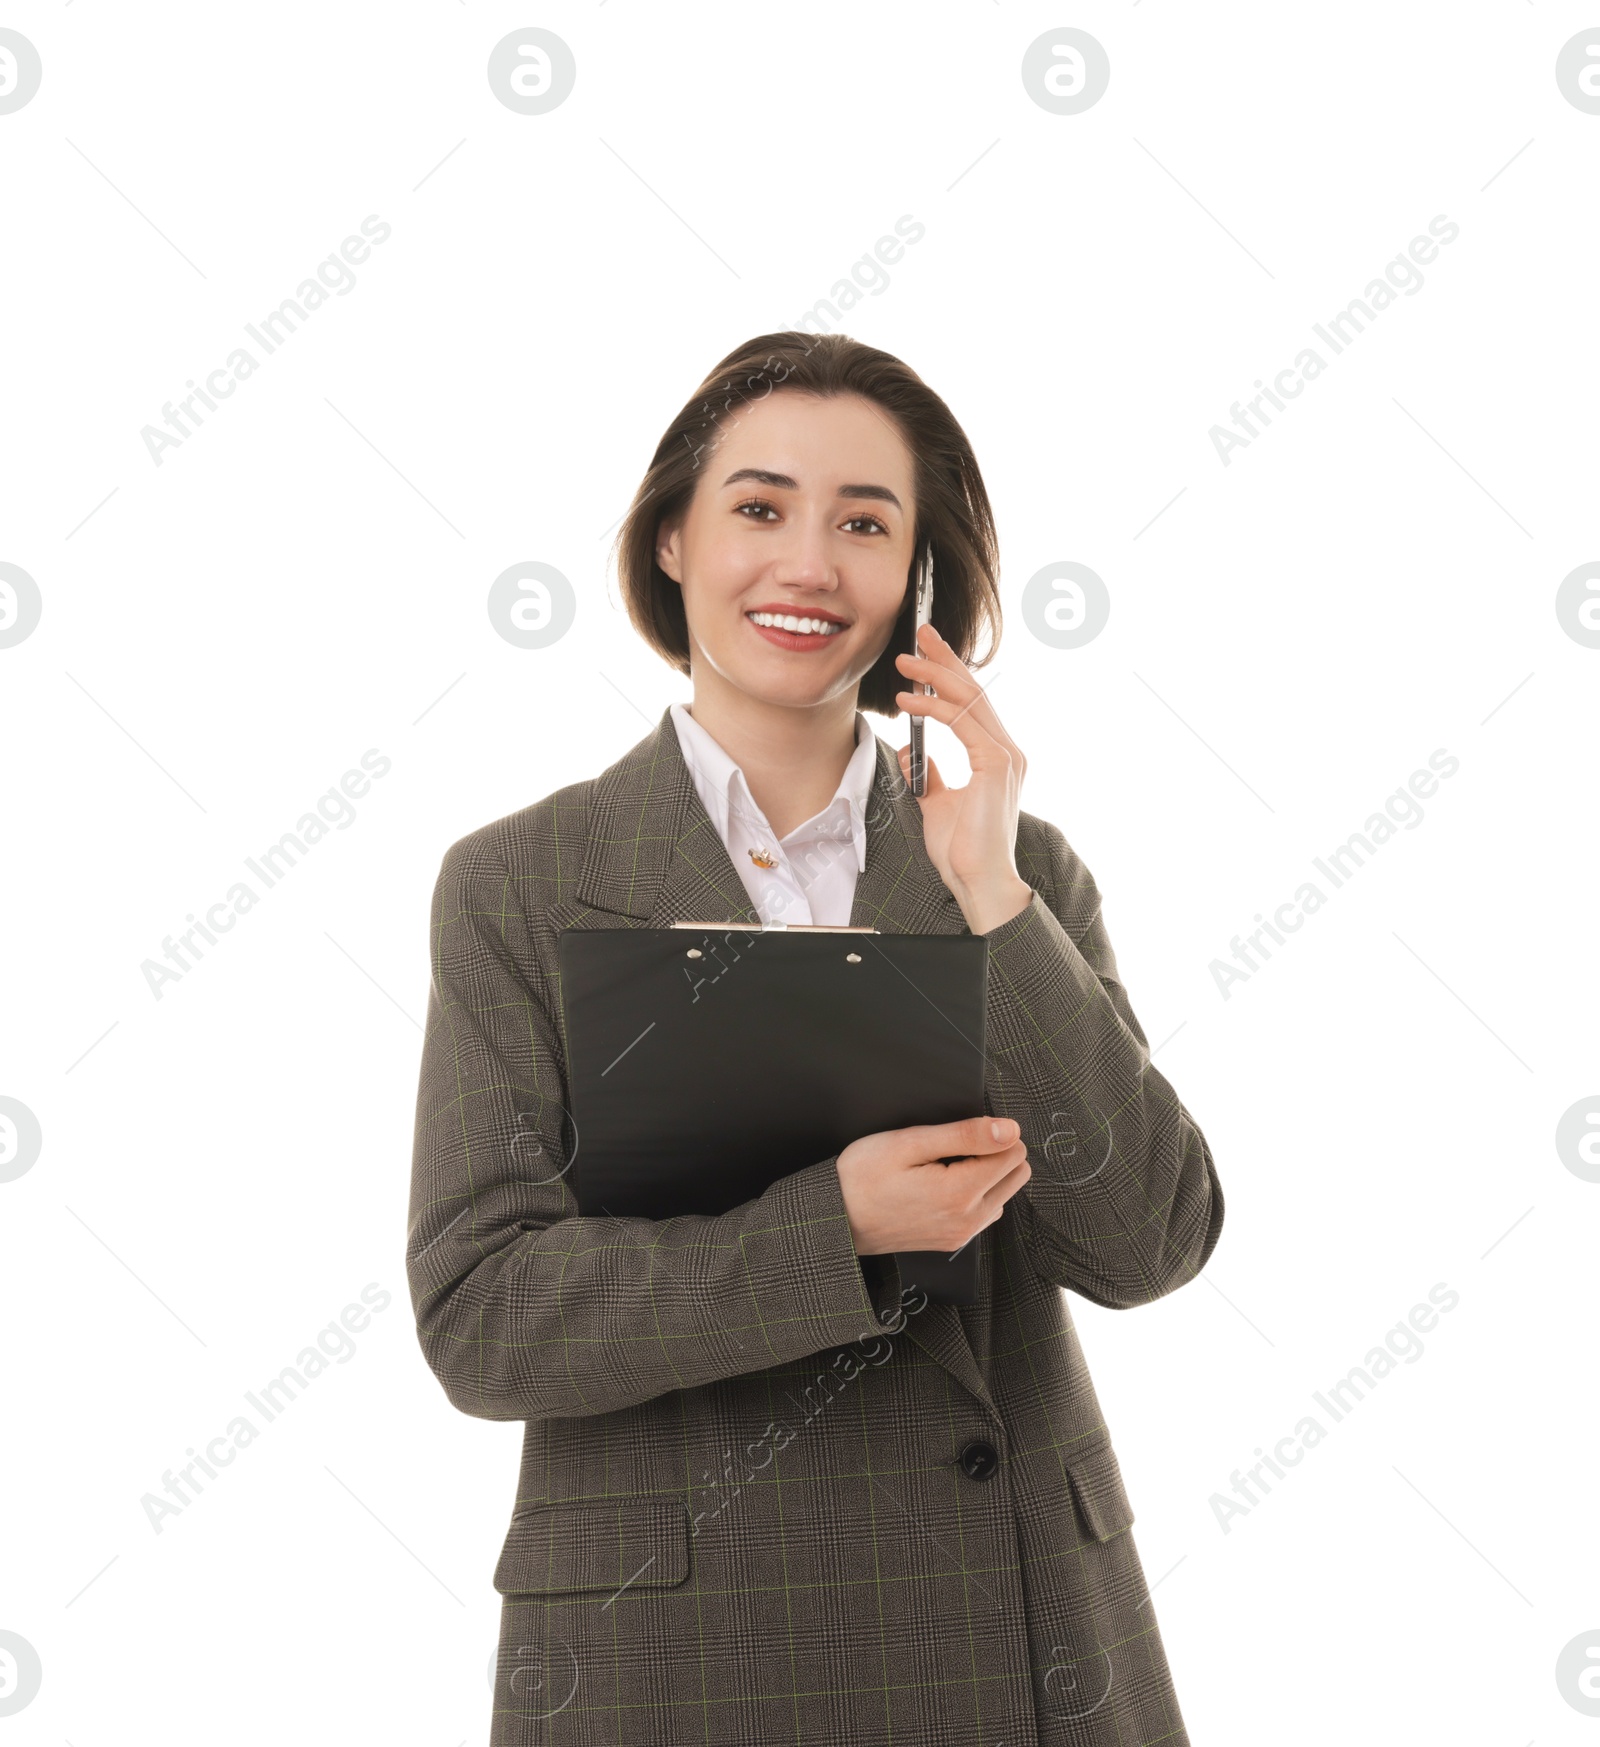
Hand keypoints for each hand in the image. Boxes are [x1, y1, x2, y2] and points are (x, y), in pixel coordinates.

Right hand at [836, 1115, 1031, 1255]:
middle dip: (995, 1153)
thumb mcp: (910, 1142)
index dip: (990, 1133)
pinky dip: (975, 1193)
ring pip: (1004, 1193)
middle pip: (1017, 1173)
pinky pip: (985, 1211)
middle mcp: (969, 1219)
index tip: (958, 1134)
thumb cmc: (862, 1176)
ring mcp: (962, 1234)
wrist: (836, 1218)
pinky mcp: (954, 1240)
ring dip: (986, 1174)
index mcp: (960, 1193)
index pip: (1014, 1151)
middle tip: (952, 1148)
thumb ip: (965, 1134)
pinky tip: (942, 1185)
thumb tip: (1010, 1129)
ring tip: (943, 1167)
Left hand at [895, 623, 1033, 934]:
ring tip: (904, 663)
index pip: (973, 703)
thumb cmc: (962, 851)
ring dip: (934, 676)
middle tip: (922, 634)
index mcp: (996, 756)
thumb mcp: (936, 803)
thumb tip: (913, 751)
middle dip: (946, 659)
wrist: (979, 881)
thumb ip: (929, 773)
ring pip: (968, 699)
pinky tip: (908, 701)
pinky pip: (961, 722)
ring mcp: (1005, 756)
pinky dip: (933, 707)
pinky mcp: (995, 764)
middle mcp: (1007, 750)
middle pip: (975, 691)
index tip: (928, 653)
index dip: (951, 673)